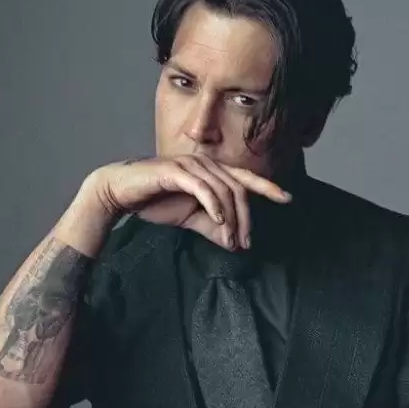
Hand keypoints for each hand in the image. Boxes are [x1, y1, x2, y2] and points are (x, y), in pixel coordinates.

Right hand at [87, 155, 291, 250]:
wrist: (121, 193)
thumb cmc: (155, 201)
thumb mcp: (190, 219)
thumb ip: (213, 227)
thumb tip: (235, 243)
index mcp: (211, 172)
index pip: (245, 178)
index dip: (267, 186)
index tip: (287, 198)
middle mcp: (205, 164)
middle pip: (239, 189)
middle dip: (246, 218)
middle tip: (245, 243)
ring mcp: (191, 165)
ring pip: (224, 190)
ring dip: (231, 218)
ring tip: (231, 241)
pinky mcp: (176, 170)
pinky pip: (203, 188)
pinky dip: (213, 205)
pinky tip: (218, 221)